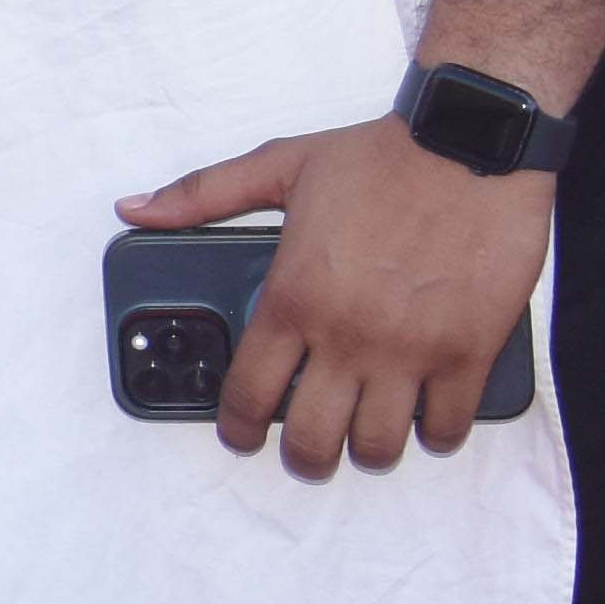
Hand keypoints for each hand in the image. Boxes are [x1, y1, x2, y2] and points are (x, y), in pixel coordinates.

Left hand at [122, 116, 552, 478]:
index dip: (239, 427)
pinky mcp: (470, 352)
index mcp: (294, 297)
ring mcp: (410, 351)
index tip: (241, 434)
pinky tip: (424, 418)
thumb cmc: (376, 157)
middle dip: (304, 460)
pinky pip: (448, 426)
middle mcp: (346, 335)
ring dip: (368, 451)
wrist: (468, 143)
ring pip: (380, 445)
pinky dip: (435, 434)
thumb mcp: (278, 166)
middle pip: (314, 439)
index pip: (249, 392)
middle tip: (306, 454)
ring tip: (364, 439)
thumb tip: (135, 208)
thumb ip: (201, 195)